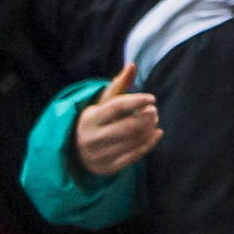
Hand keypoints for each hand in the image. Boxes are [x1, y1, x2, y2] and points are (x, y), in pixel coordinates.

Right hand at [64, 56, 161, 184]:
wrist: (76, 152)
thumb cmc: (97, 121)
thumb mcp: (102, 103)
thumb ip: (118, 85)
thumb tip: (132, 65)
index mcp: (90, 118)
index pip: (117, 107)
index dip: (137, 101)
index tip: (152, 98)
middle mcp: (92, 137)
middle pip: (128, 126)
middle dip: (146, 117)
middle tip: (154, 111)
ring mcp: (100, 155)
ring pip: (133, 140)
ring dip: (149, 129)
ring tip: (154, 120)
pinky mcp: (109, 167)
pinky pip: (135, 155)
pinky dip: (150, 143)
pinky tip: (157, 133)